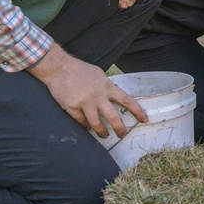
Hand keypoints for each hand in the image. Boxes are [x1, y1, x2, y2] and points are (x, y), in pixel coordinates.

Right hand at [29, 44, 147, 138]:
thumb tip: (113, 96)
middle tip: (122, 135)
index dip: (137, 111)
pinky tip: (87, 127)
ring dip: (101, 132)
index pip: (127, 101)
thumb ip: (107, 87)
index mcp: (107, 87)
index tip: (144, 119)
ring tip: (104, 135)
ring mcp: (84, 103)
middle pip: (113, 117)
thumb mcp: (99, 75)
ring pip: (96, 124)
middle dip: (120, 129)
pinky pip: (81, 121)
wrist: (59, 68)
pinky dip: (85, 126)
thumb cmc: (80, 70)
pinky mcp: (72, 107)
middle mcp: (98, 96)